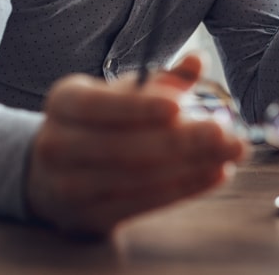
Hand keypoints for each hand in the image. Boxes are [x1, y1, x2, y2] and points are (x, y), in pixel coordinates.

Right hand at [25, 55, 248, 236]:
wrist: (50, 174)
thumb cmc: (99, 123)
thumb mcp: (120, 94)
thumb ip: (162, 79)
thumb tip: (198, 61)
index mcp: (64, 102)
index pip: (98, 105)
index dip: (138, 107)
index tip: (179, 105)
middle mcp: (58, 145)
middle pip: (124, 147)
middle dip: (181, 140)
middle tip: (226, 133)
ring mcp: (69, 187)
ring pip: (138, 179)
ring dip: (191, 166)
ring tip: (229, 154)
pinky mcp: (90, 218)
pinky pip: (144, 203)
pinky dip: (185, 188)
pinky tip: (215, 173)